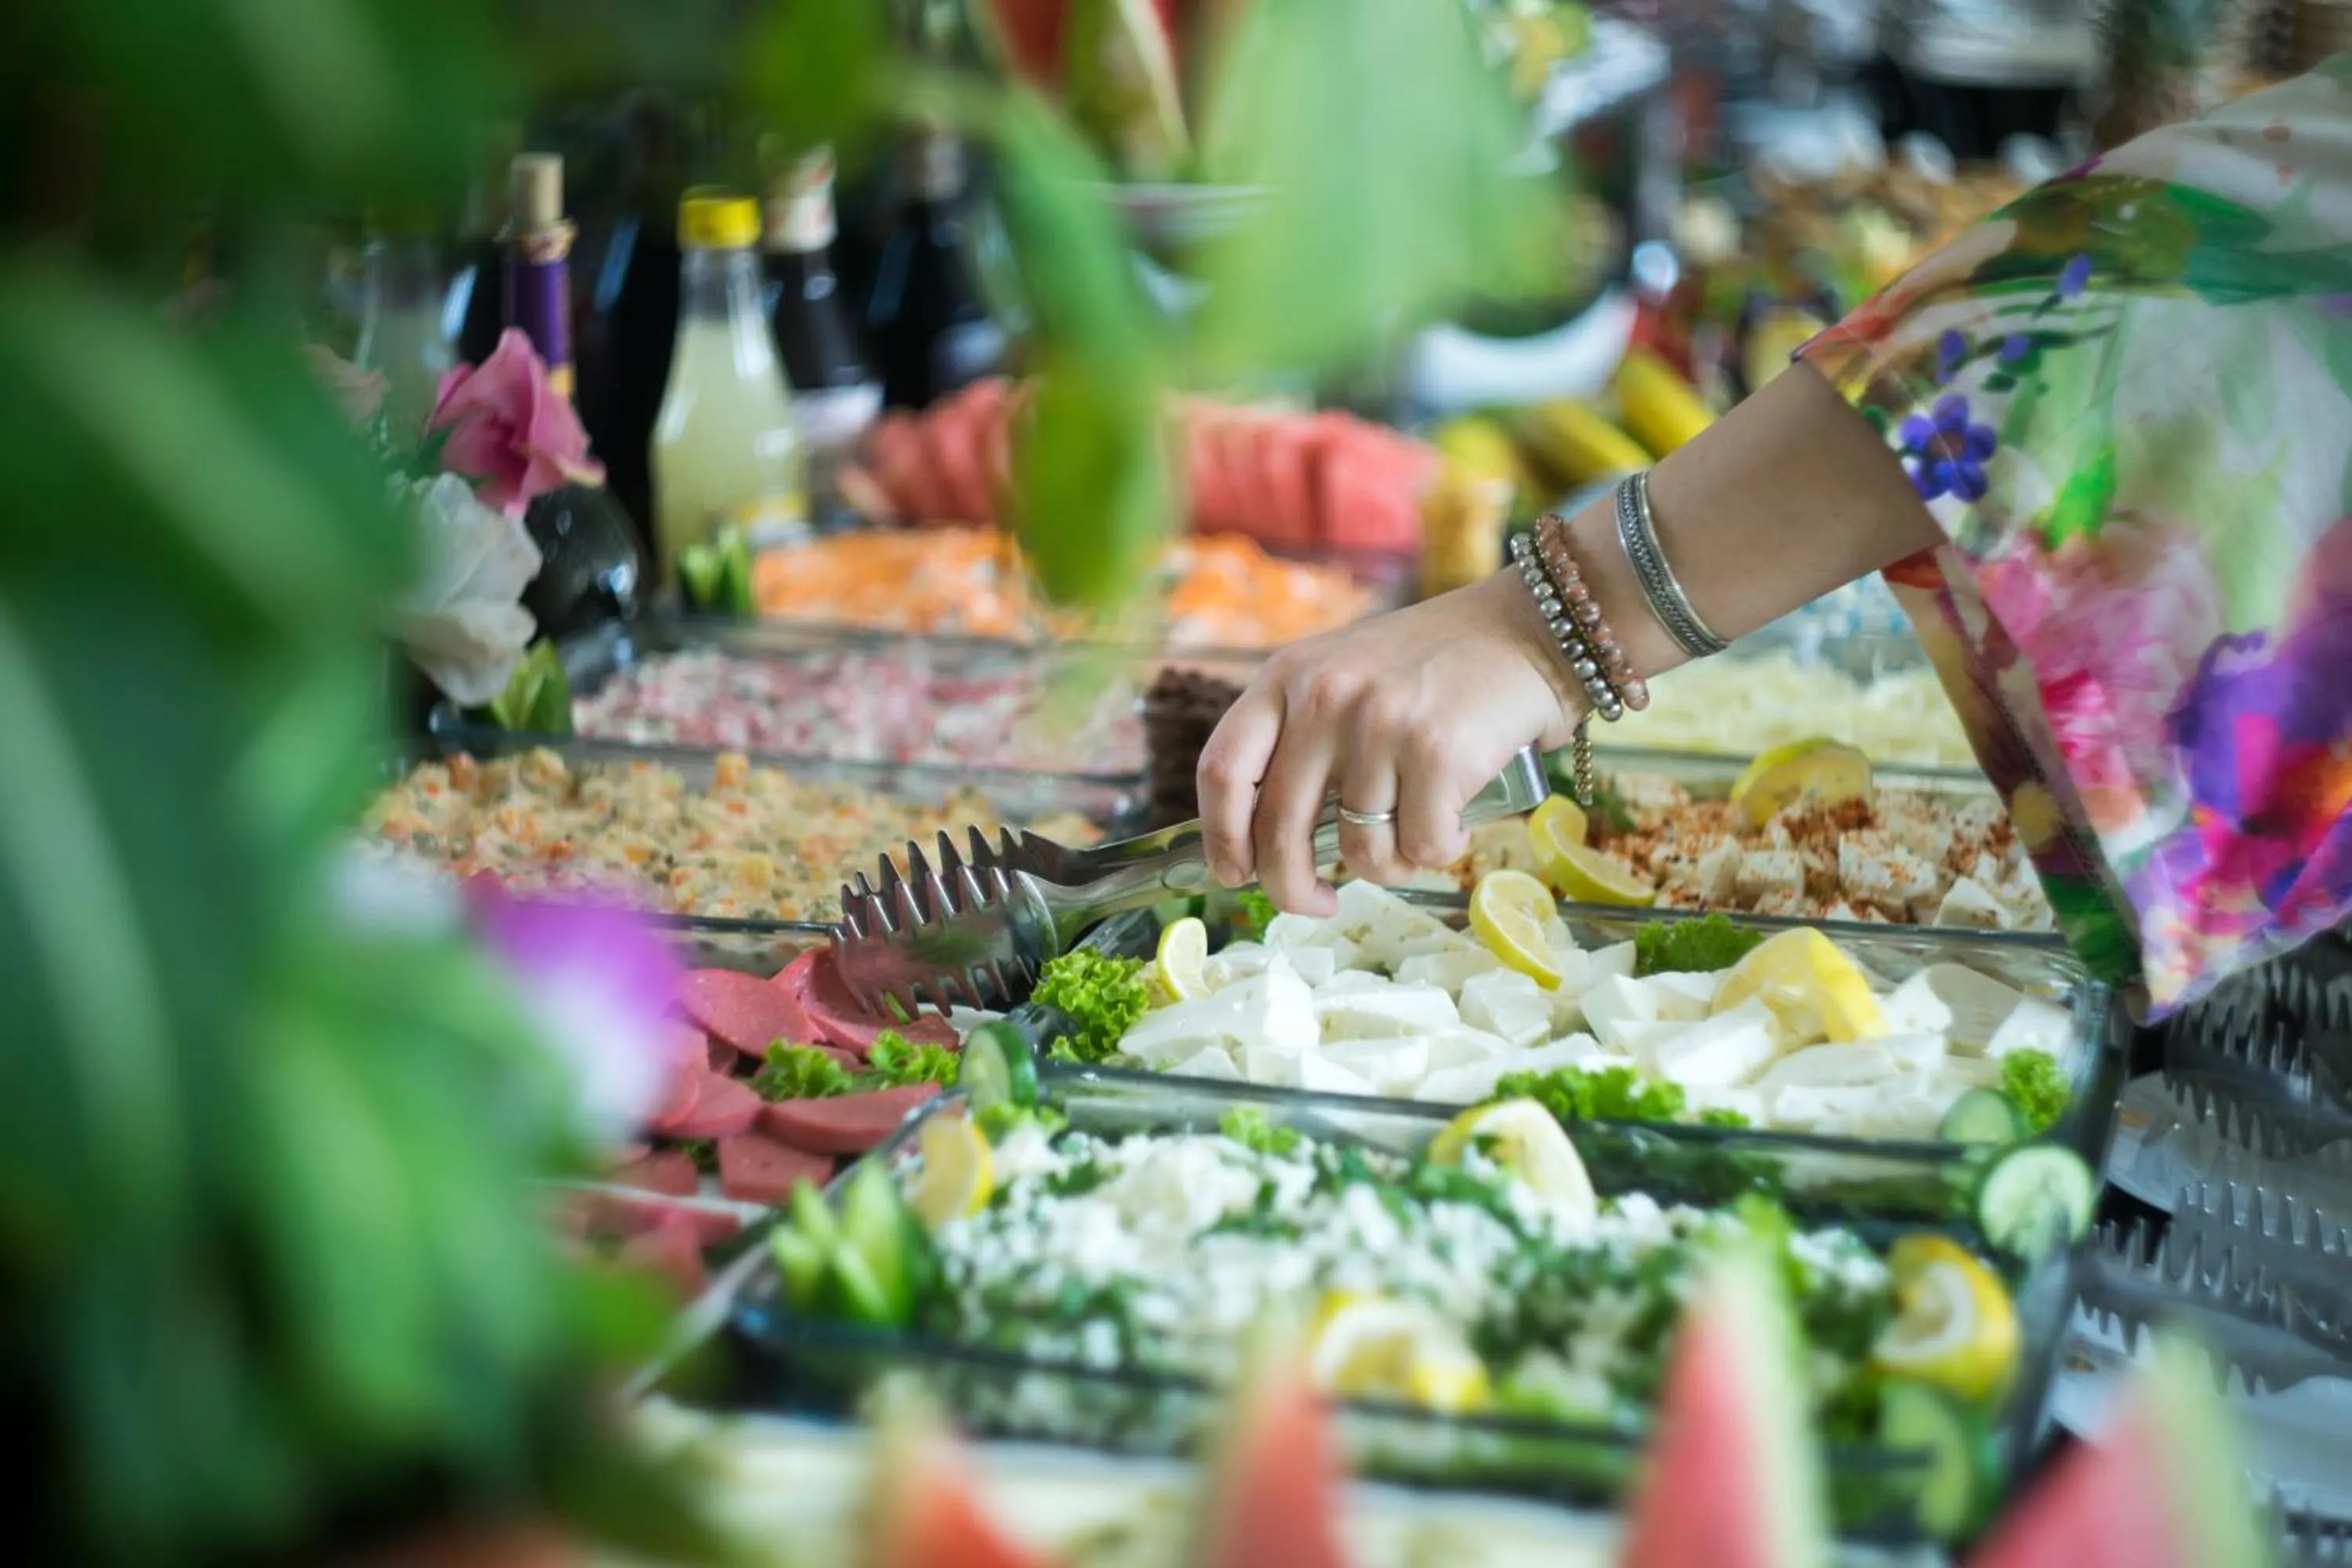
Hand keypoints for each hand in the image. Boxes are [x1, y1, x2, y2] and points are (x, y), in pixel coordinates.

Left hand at [1197, 570, 1584, 914]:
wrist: (1535, 626)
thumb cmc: (1440, 665)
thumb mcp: (1348, 676)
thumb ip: (1307, 738)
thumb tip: (1275, 844)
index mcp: (1288, 676)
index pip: (1223, 769)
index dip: (1221, 837)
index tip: (1234, 873)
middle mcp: (1324, 697)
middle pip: (1277, 829)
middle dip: (1292, 889)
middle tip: (1318, 902)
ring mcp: (1379, 724)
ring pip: (1359, 850)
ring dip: (1391, 866)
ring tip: (1419, 835)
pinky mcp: (1438, 752)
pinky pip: (1421, 847)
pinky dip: (1441, 851)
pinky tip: (1458, 822)